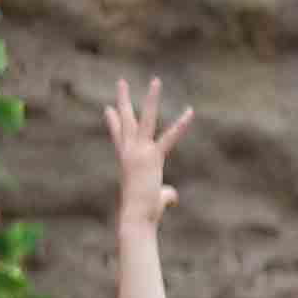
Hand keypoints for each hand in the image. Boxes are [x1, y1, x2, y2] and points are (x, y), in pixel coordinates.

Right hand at [101, 75, 193, 231]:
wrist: (135, 217)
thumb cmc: (144, 213)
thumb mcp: (155, 199)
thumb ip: (164, 194)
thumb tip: (171, 197)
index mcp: (127, 159)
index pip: (118, 136)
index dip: (113, 121)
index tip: (108, 108)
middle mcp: (130, 151)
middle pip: (126, 120)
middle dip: (124, 99)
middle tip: (121, 80)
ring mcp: (139, 152)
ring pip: (145, 119)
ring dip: (151, 99)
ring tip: (156, 80)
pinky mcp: (152, 157)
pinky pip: (169, 138)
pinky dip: (181, 126)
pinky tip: (190, 112)